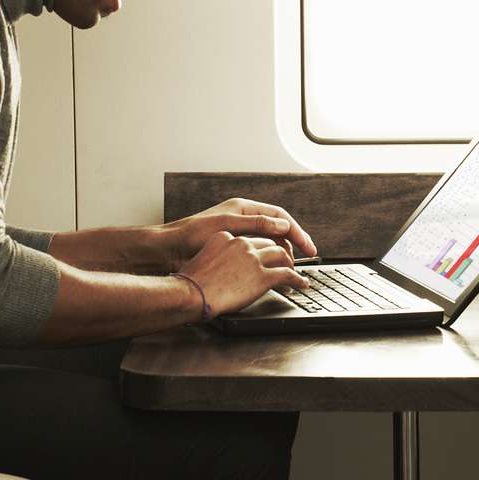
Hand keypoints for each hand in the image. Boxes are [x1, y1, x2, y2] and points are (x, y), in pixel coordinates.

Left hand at [159, 197, 318, 267]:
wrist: (169, 249)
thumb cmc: (193, 234)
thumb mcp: (228, 226)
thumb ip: (256, 224)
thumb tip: (282, 224)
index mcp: (244, 208)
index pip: (280, 216)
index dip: (297, 232)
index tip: (309, 248)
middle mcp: (243, 218)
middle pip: (276, 229)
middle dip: (292, 243)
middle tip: (305, 260)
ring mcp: (238, 233)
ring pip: (268, 242)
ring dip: (280, 253)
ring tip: (289, 269)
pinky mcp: (232, 247)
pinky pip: (257, 252)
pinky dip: (267, 260)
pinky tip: (271, 271)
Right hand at [177, 233, 309, 315]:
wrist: (190, 294)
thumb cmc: (190, 283)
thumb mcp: (203, 258)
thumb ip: (217, 255)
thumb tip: (223, 265)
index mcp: (226, 236)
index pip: (252, 238)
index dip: (261, 248)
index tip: (265, 255)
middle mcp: (242, 243)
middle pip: (269, 244)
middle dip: (280, 254)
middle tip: (286, 264)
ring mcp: (253, 258)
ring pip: (282, 256)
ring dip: (290, 265)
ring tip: (293, 274)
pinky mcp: (262, 275)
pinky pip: (287, 274)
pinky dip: (298, 279)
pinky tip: (301, 284)